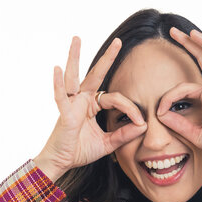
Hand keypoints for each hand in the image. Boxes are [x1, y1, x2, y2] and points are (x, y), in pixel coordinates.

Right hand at [34, 36, 146, 180]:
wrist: (61, 162)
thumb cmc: (79, 150)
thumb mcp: (107, 143)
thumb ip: (124, 135)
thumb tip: (143, 126)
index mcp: (93, 105)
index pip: (116, 98)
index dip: (129, 108)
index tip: (140, 122)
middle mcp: (82, 100)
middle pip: (96, 74)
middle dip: (107, 58)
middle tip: (118, 41)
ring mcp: (71, 104)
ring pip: (74, 76)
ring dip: (75, 57)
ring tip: (77, 39)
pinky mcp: (64, 113)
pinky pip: (61, 96)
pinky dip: (58, 83)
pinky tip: (57, 69)